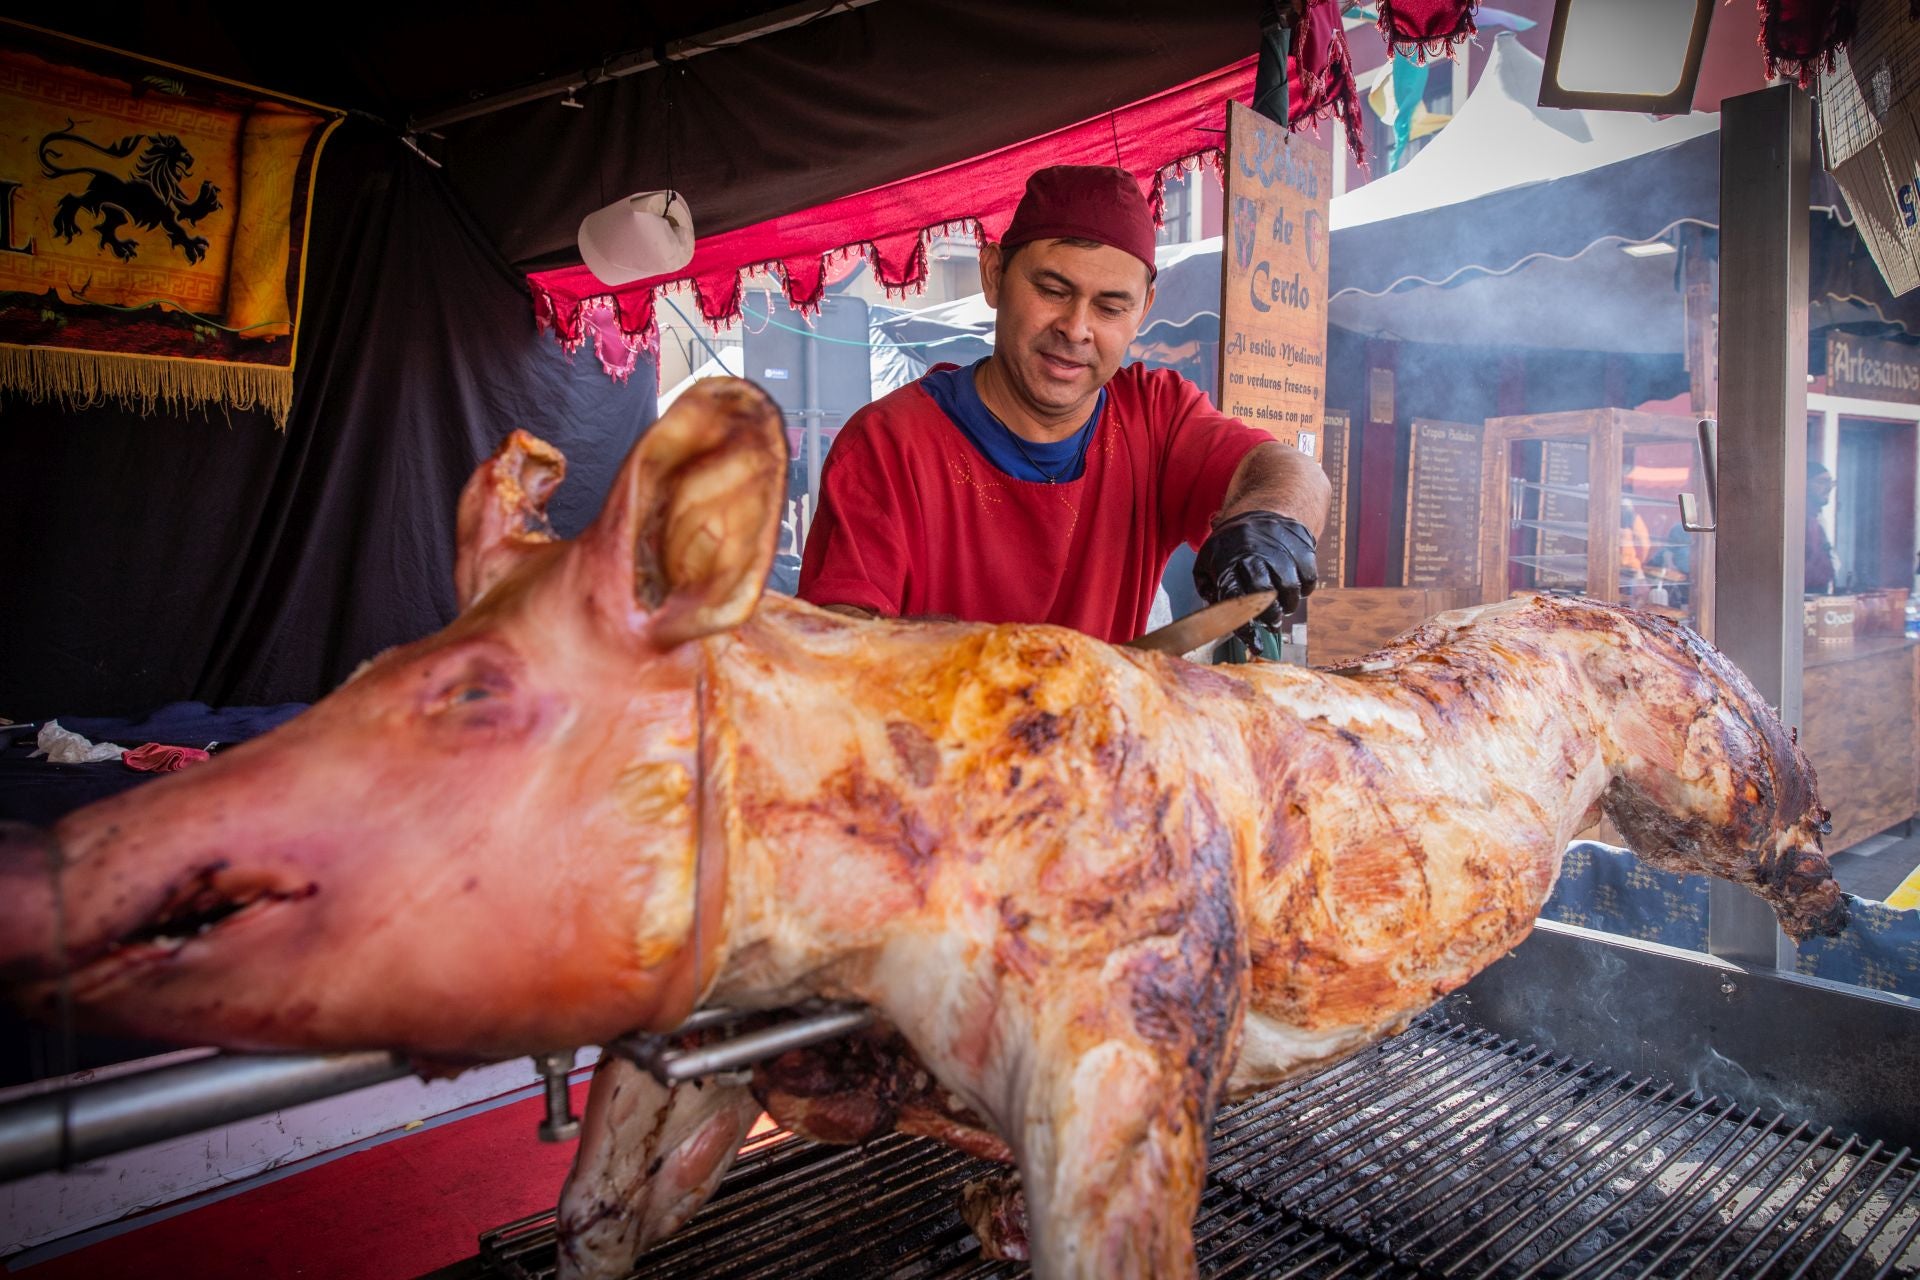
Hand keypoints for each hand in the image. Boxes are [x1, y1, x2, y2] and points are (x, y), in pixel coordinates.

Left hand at [1192, 511, 1318, 647]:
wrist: (1263, 508)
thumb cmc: (1233, 542)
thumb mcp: (1209, 558)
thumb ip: (1208, 586)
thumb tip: (1217, 614)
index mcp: (1228, 559)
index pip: (1233, 598)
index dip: (1244, 626)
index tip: (1254, 641)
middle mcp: (1254, 553)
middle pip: (1265, 594)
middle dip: (1270, 616)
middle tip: (1271, 621)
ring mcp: (1280, 549)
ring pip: (1290, 589)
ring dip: (1288, 606)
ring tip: (1282, 606)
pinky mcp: (1302, 547)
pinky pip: (1309, 579)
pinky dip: (1305, 591)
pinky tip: (1295, 589)